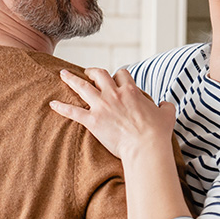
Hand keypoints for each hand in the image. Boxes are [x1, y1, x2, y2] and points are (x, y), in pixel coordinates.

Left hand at [50, 68, 176, 159]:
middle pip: (99, 74)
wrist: (145, 147)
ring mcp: (101, 106)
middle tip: (87, 72)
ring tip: (63, 74)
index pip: (121, 74)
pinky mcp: (92, 121)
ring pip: (82, 87)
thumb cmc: (157, 132)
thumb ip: (165, 105)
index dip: (118, 76)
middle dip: (92, 71)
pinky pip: (73, 111)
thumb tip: (164, 104)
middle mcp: (114, 94)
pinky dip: (61, 107)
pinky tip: (52, 104)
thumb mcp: (167, 114)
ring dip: (71, 79)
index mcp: (131, 90)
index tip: (116, 79)